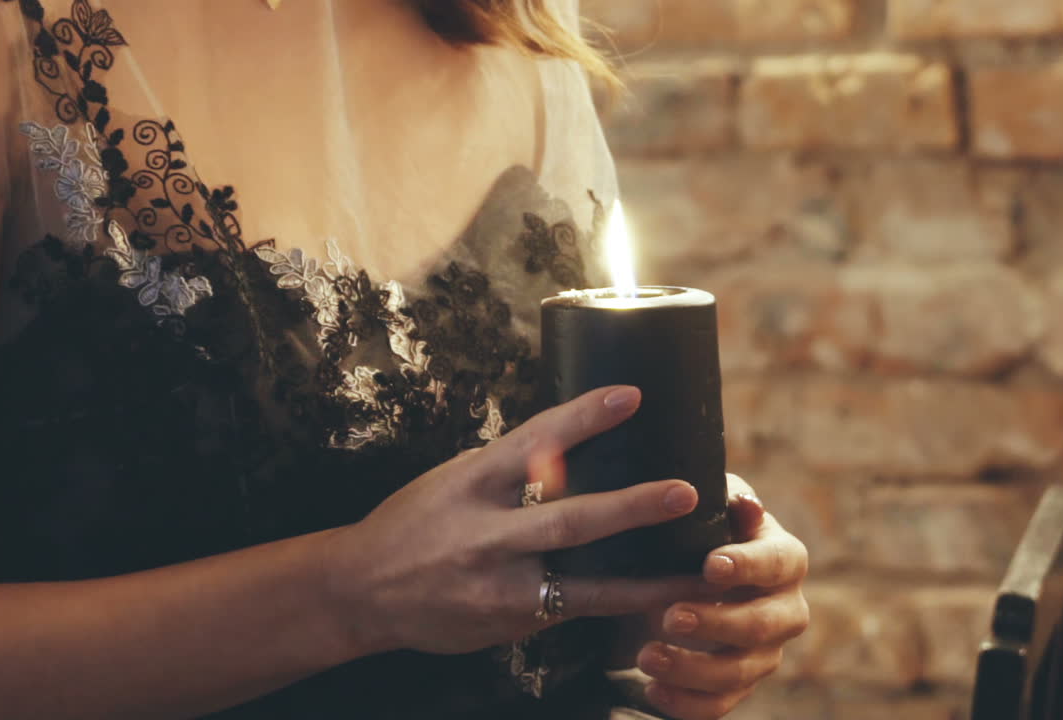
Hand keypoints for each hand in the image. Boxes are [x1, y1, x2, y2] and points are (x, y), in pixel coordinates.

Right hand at [320, 386, 713, 657]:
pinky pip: (577, 609)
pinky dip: (623, 604)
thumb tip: (571, 439)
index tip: (630, 395)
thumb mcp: (454, 479)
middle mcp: (486, 533)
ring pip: (584, 579)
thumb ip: (509, 466)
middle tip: (686, 491)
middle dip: (631, 507)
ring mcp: (499, 583)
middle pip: (568, 518)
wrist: (361, 590)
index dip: (584, 417)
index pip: (534, 440)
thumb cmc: (415, 522)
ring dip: (647, 576)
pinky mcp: (511, 619)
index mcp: (472, 482)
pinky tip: (665, 601)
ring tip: (701, 568)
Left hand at [636, 476, 809, 719]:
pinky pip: (720, 704)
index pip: (778, 563)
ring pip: (740, 671)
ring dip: (692, 668)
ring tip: (646, 656)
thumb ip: (728, 502)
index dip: (747, 565)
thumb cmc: (706, 529)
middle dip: (716, 623)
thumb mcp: (713, 507)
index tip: (709, 565)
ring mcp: (765, 652)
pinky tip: (653, 690)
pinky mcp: (740, 684)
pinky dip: (687, 703)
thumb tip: (746, 505)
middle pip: (761, 625)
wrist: (692, 570)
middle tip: (671, 616)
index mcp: (785, 560)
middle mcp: (786, 610)